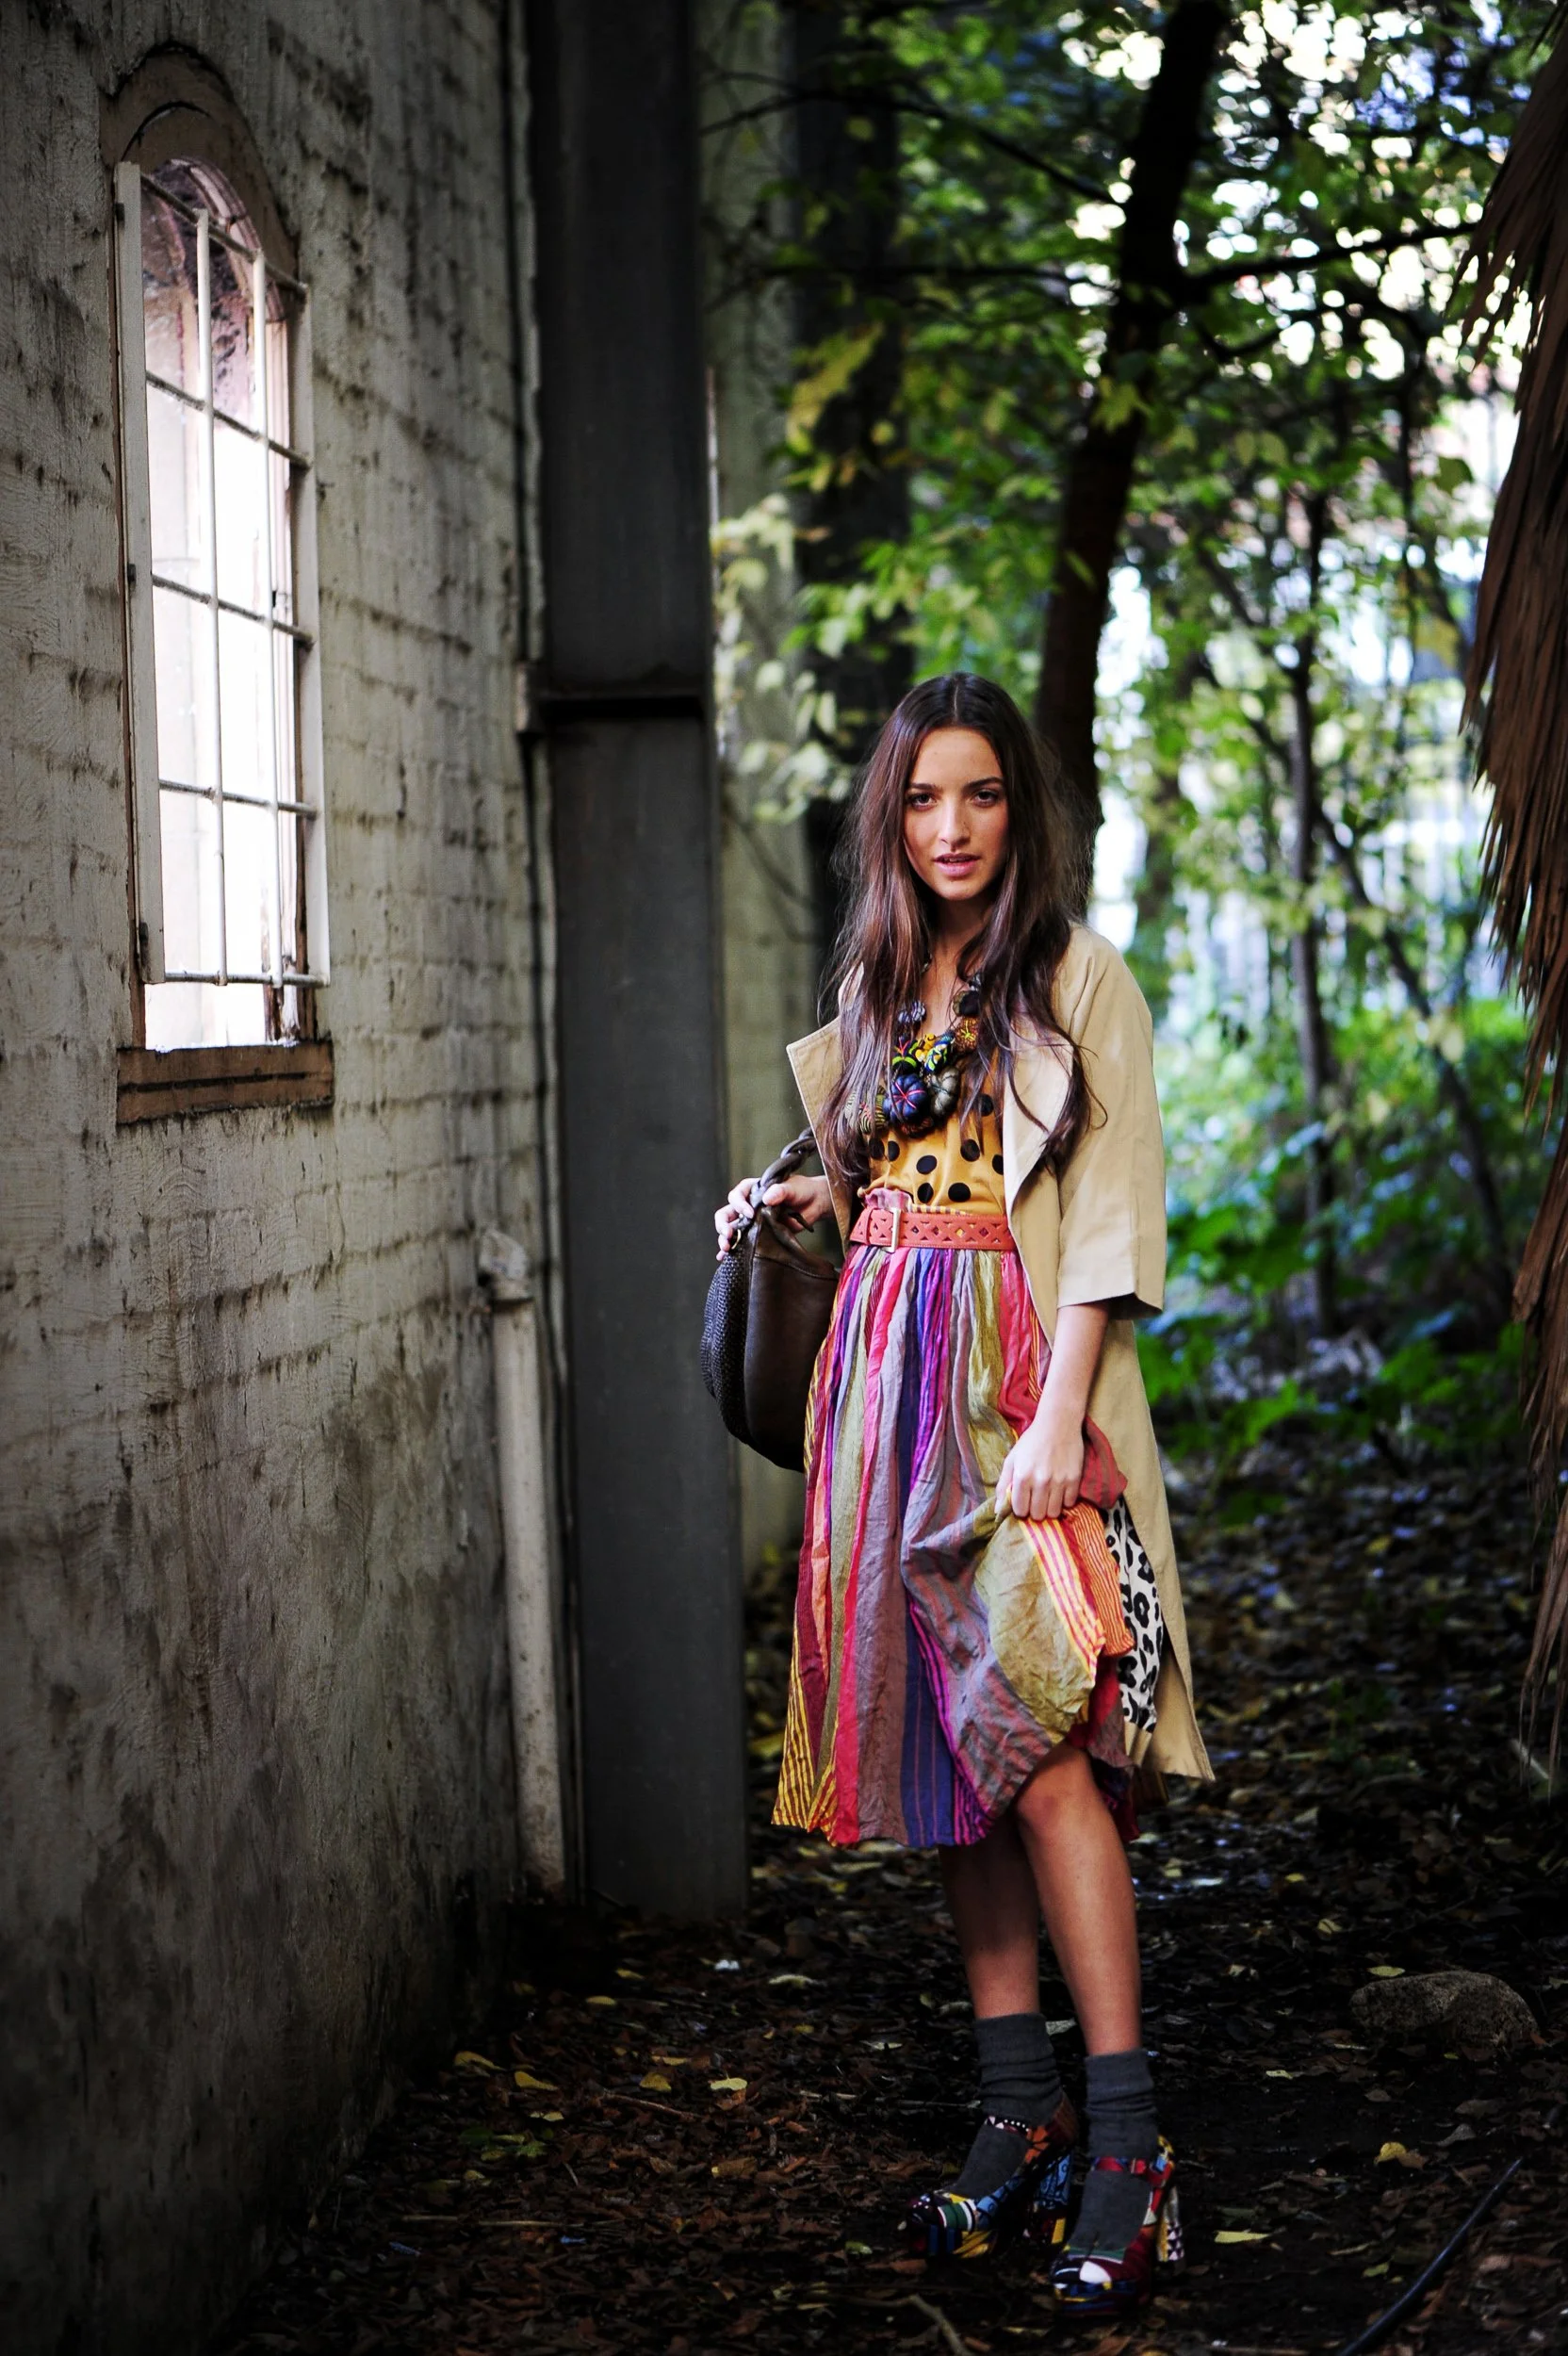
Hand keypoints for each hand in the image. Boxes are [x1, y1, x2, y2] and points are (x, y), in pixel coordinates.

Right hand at [714, 1173, 832, 1259]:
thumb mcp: (792, 1187)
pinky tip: (724, 1258)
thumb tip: (767, 1198)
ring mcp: (751, 1222)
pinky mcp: (757, 1236)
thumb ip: (780, 1191)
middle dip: (723, 1224)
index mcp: (752, 1190)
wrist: (814, 1203)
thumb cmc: (801, 1190)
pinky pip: (740, 1243)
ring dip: (725, 1239)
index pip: (737, 1195)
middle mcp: (747, 1205)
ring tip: (726, 1248)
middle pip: (726, 1213)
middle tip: (728, 1234)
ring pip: (730, 1229)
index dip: (739, 1204)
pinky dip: (731, 1251)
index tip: (750, 1214)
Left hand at [997, 1401, 1085, 1520]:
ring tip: (1048, 1496)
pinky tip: (1060, 1489)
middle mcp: (1041, 1481)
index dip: (1020, 1508)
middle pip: (1038, 1515)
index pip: (1020, 1510)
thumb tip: (998, 1511)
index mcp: (1022, 1476)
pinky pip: (1069, 1503)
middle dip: (1035, 1510)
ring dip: (1050, 1508)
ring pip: (1054, 1513)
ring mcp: (1059, 1481)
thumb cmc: (1031, 1442)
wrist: (1058, 1424)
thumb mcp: (1012, 1459)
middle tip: (1036, 1499)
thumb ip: (1003, 1485)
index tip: (1023, 1501)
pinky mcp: (1075, 1479)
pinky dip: (1064, 1500)